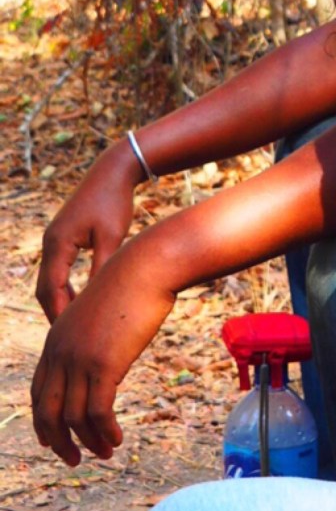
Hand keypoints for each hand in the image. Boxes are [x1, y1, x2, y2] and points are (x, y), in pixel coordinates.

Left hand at [31, 246, 175, 465]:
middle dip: (58, 441)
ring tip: (105, 452)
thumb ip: (91, 339)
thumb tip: (99, 361)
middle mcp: (59, 353)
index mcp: (55, 340)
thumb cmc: (131, 287)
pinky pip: (98, 411)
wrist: (145, 268)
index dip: (43, 421)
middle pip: (47, 411)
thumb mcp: (100, 315)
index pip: (38, 392)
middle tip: (74, 460)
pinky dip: (104, 431)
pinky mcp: (103, 365)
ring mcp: (79, 360)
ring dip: (88, 441)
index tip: (54, 440)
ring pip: (73, 417)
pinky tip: (116, 439)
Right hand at [36, 139, 140, 321]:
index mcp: (58, 243)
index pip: (51, 288)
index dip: (59, 313)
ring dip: (60, 301)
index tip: (69, 335)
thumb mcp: (112, 237)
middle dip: (55, 312)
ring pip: (50, 279)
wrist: (113, 172)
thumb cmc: (115, 202)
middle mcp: (51, 242)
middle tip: (68, 338)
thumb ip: (102, 267)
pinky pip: (58, 269)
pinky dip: (65, 287)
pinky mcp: (64, 236)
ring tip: (73, 325)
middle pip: (45, 288)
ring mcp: (55, 239)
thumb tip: (98, 299)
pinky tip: (80, 299)